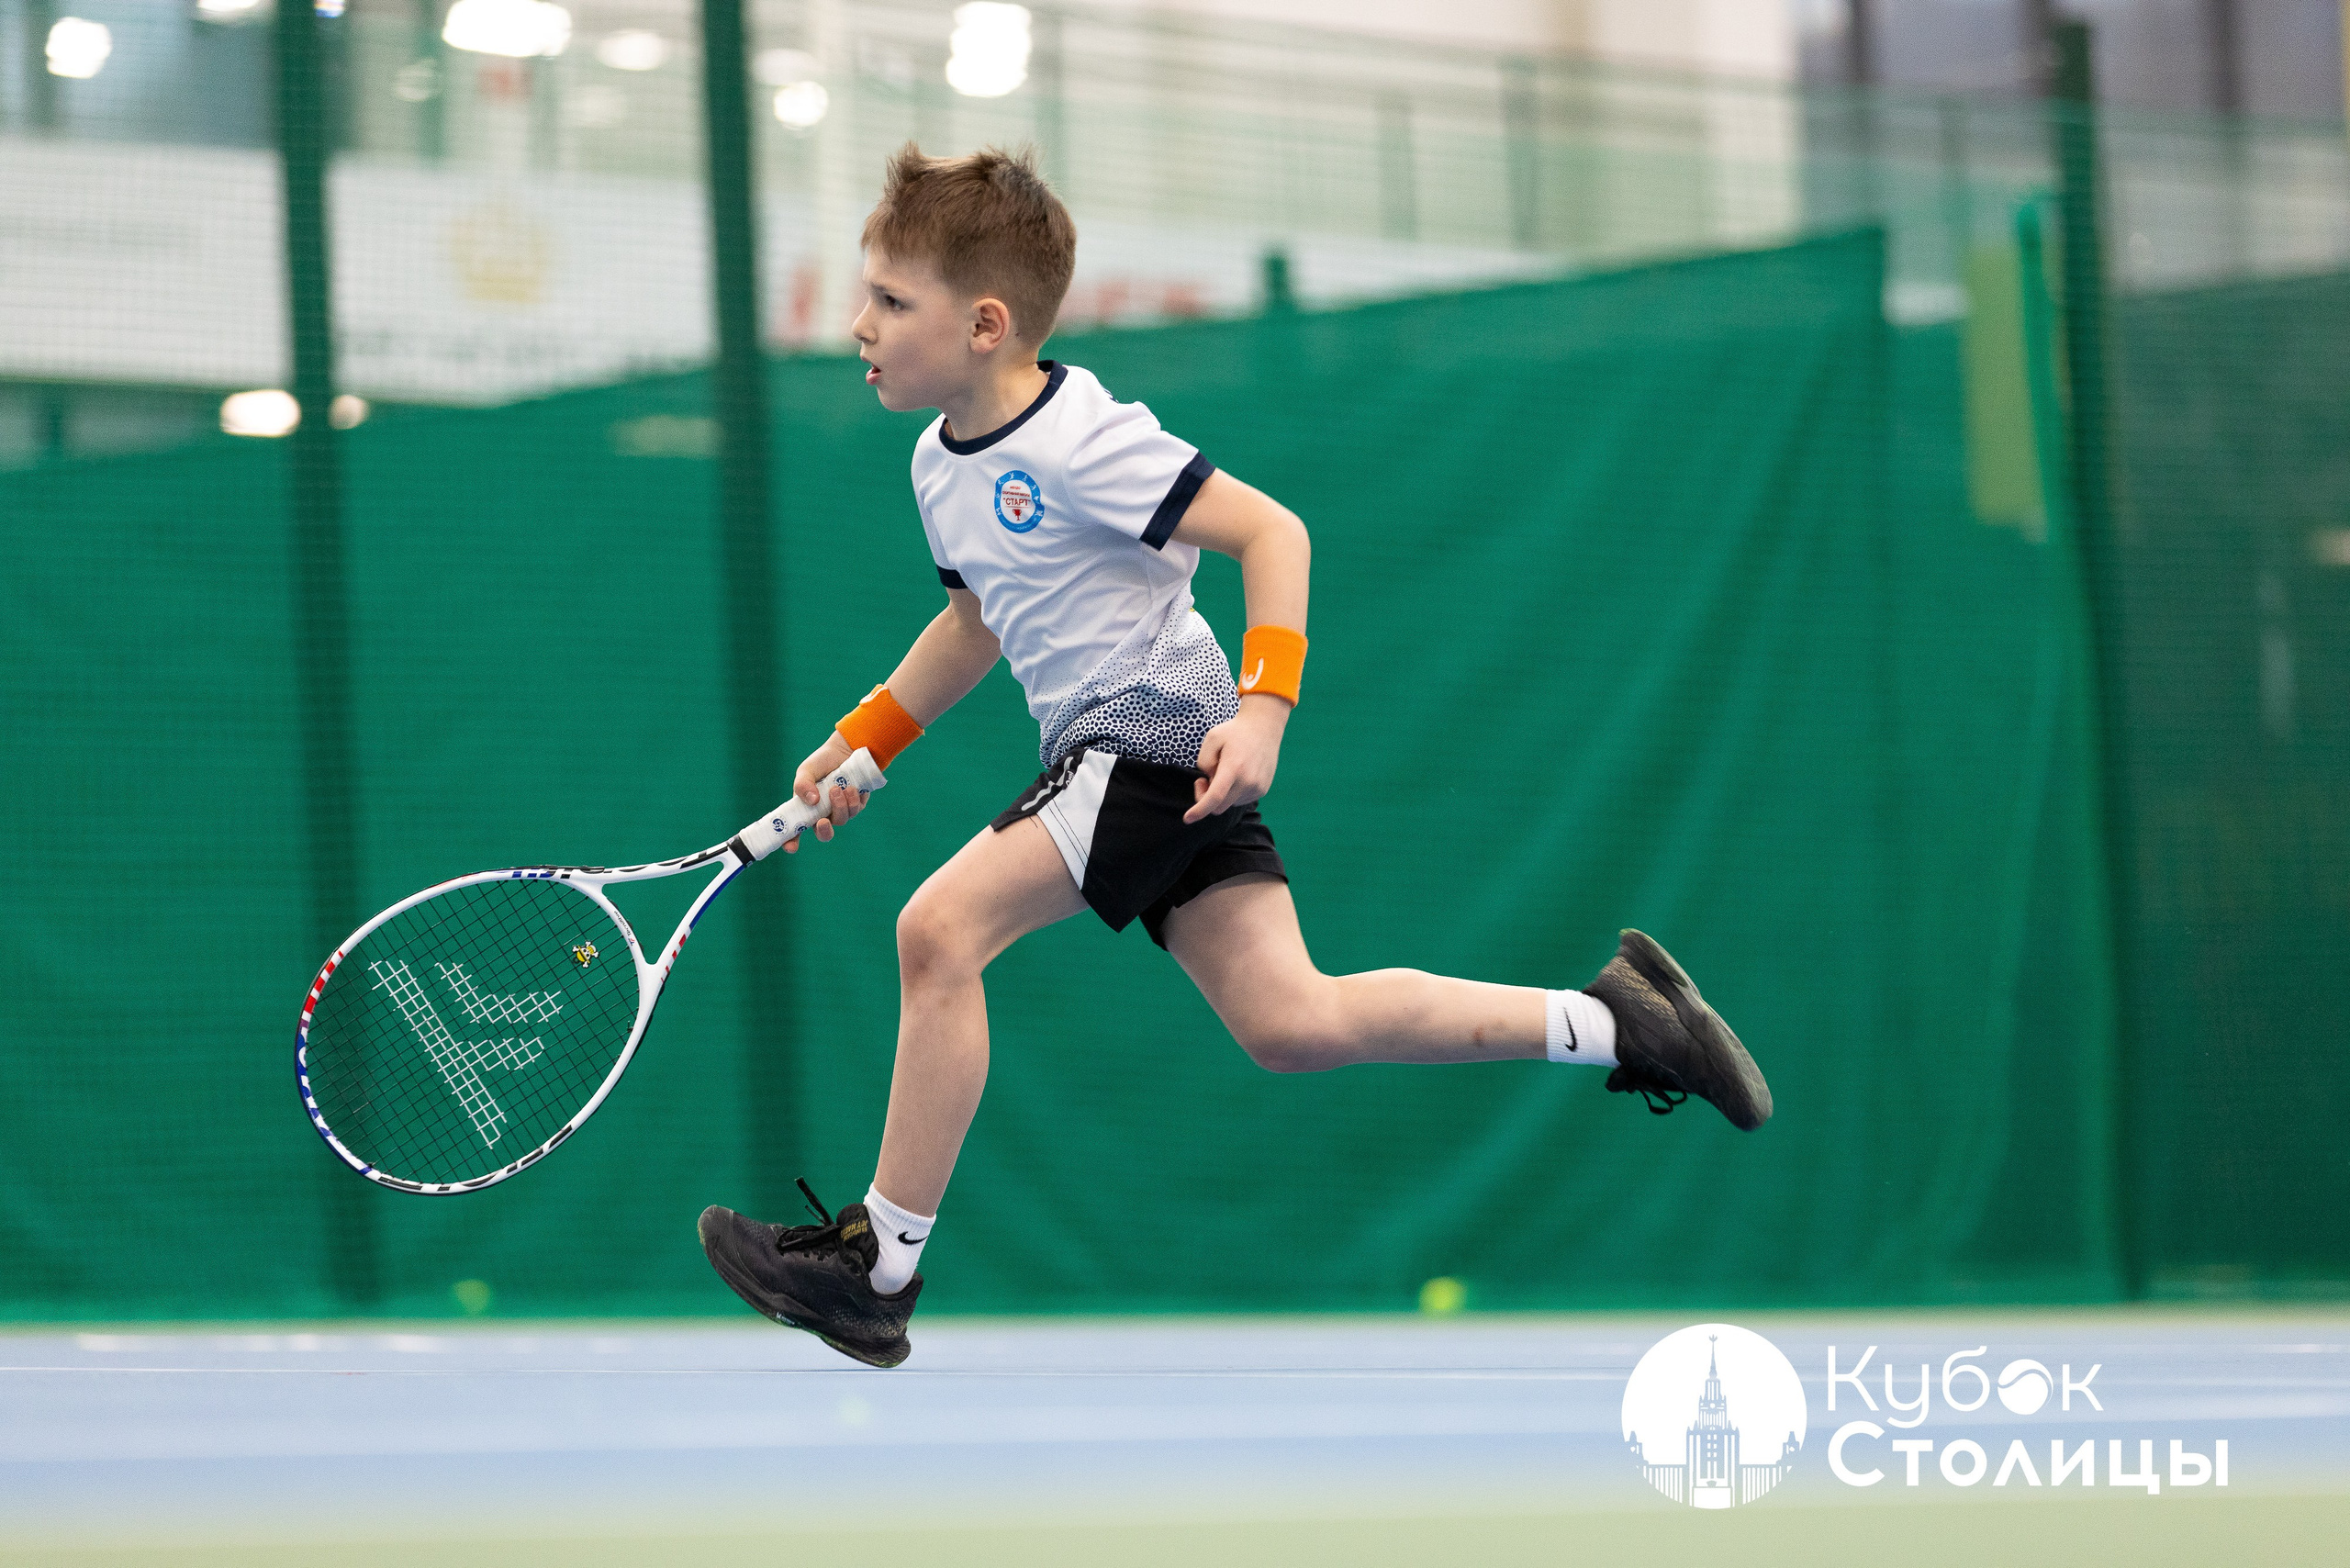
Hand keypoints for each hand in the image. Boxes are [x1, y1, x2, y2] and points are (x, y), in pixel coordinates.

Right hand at [783, 731, 870, 853]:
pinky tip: (851, 788)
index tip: (791, 848)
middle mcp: (823, 813)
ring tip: (837, 788)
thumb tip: (812, 801)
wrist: (847, 750)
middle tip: (822, 821)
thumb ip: (803, 784)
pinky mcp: (857, 805)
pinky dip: (853, 800)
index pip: (796, 831)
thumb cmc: (823, 762)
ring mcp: (840, 810)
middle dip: (824, 831)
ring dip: (839, 806)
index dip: (791, 842)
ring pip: (841, 820)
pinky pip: (856, 810)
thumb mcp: (807, 770)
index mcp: (806, 808)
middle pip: (824, 834)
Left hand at [1184, 695, 1289, 823]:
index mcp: (1234, 768)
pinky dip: (1233, 792)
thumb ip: (1204, 762)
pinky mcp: (1262, 790)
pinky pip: (1240, 800)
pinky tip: (1237, 773)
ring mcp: (1257, 787)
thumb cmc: (1234, 732)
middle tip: (1203, 780)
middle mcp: (1248, 781)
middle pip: (1219, 806)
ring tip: (1226, 771)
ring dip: (1222, 794)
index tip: (1187, 819)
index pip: (1215, 797)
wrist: (1264, 727)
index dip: (1199, 810)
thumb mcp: (1212, 738)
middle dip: (1206, 798)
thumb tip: (1209, 782)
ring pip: (1230, 804)